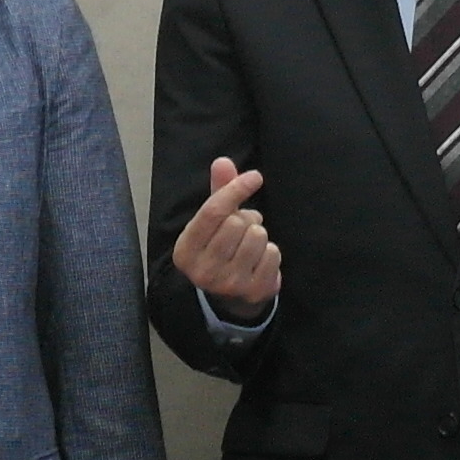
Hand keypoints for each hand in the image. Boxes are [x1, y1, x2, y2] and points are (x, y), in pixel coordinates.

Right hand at [171, 155, 281, 316]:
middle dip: (246, 219)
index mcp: (185, 250)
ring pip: (258, 237)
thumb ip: (218, 192)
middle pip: (237, 223)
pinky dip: (270, 252)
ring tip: (249, 244)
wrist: (227, 297)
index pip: (213, 211)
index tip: (255, 176)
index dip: (235, 189)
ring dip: (259, 235)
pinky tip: (259, 260)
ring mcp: (228, 284)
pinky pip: (273, 254)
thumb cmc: (218, 249)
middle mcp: (203, 270)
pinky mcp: (254, 291)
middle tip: (242, 229)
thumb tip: (222, 161)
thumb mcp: (211, 223)